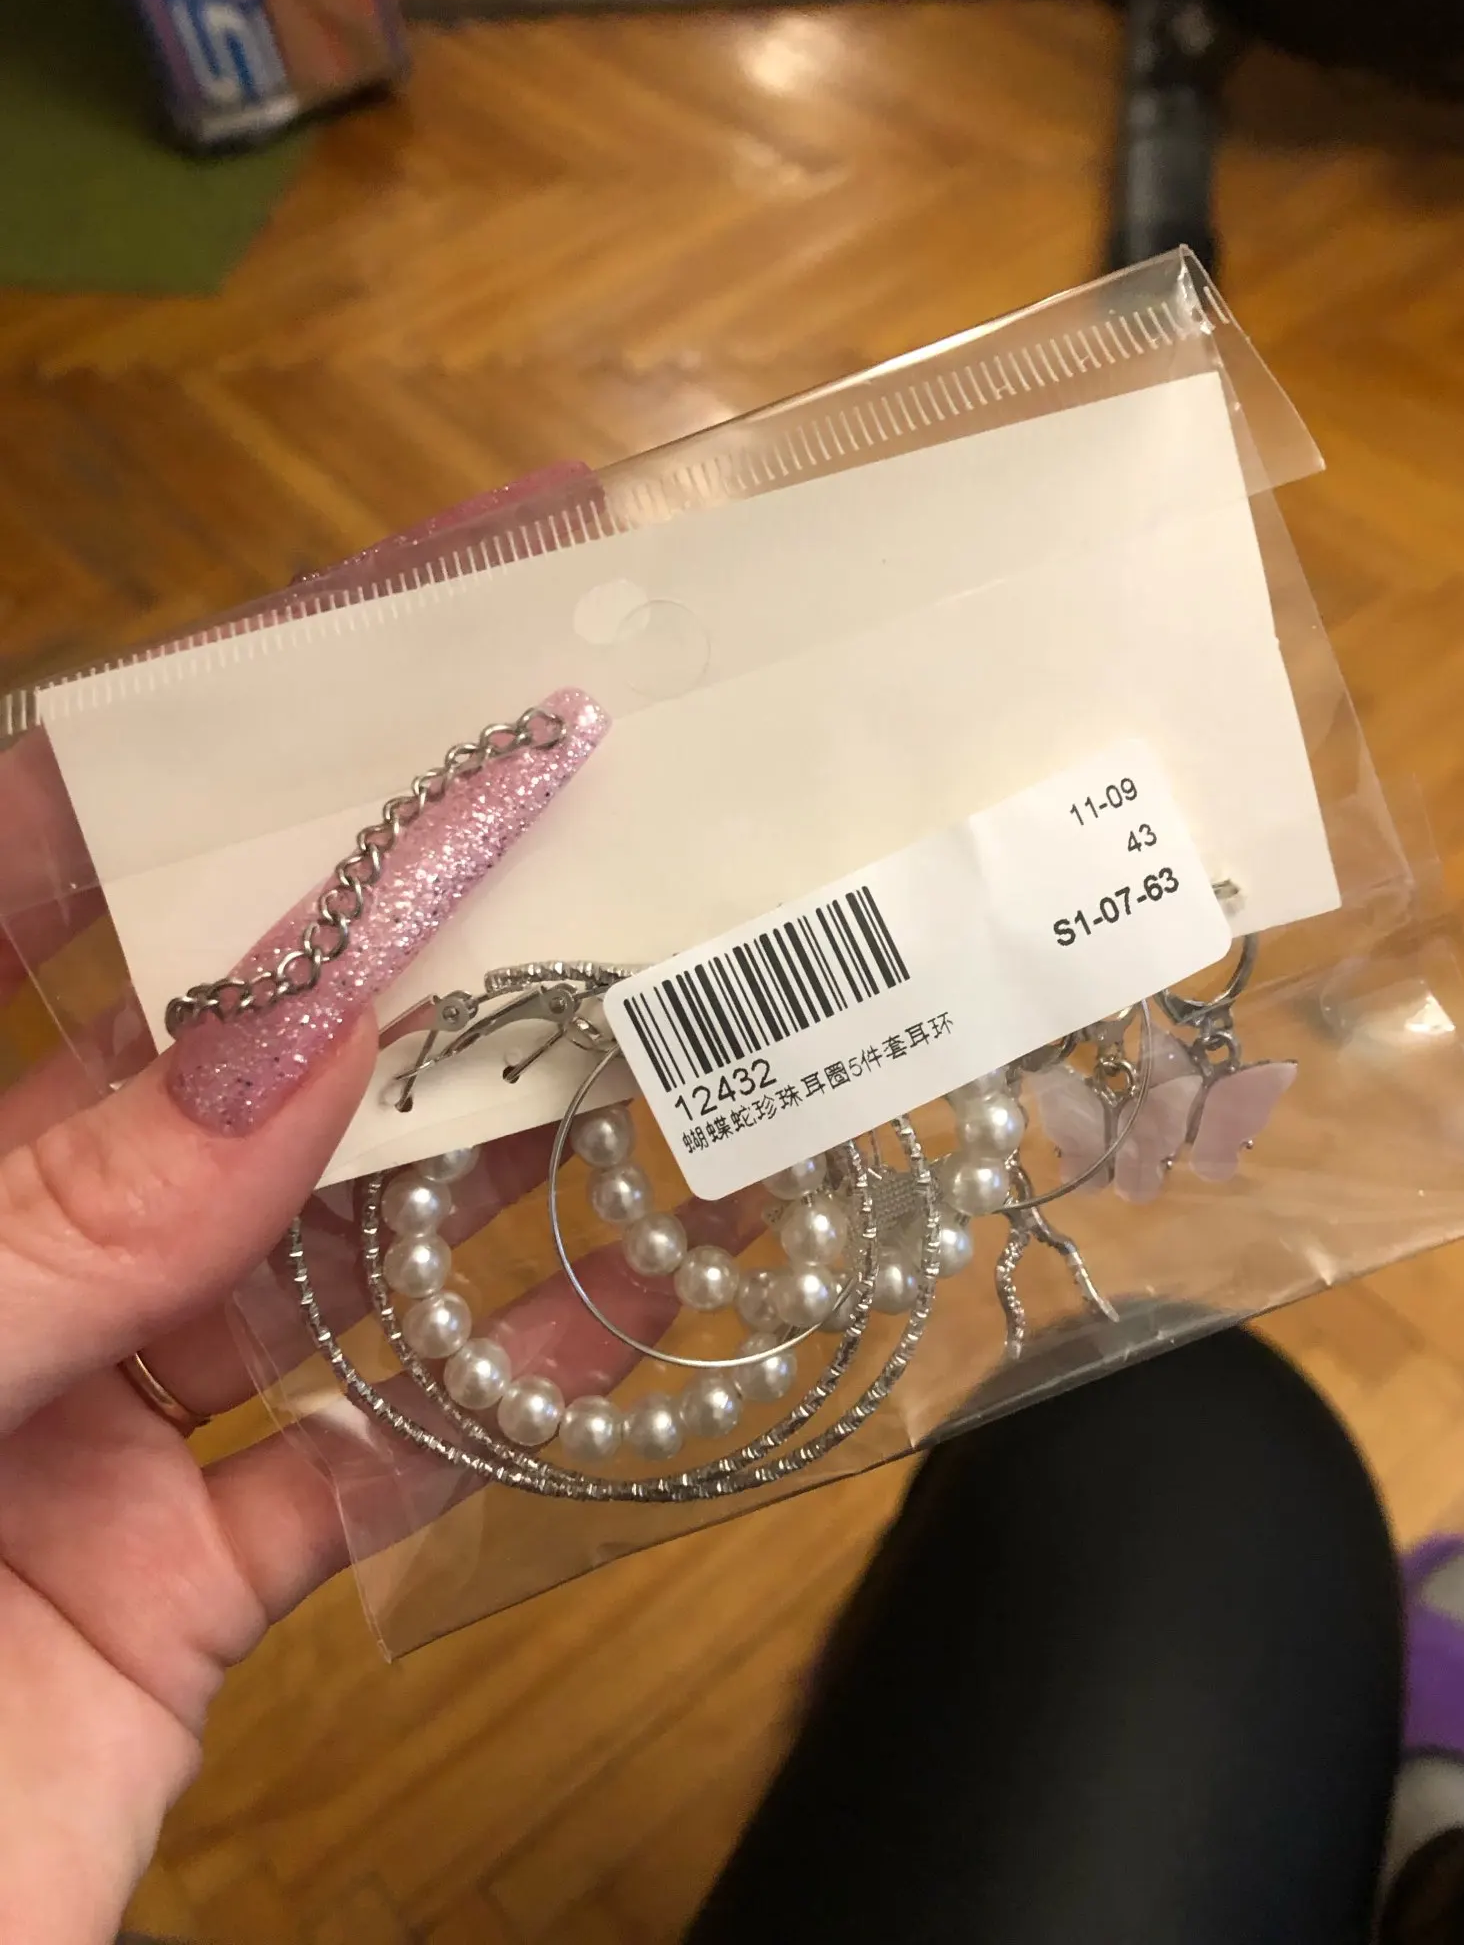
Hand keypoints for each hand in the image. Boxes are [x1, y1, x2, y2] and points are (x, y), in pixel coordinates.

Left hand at [0, 727, 749, 1944]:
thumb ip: (54, 1212)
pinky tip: (652, 1288)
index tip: (437, 602)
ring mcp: (76, 1402)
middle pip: (224, 1018)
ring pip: (333, 1224)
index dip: (227, 702)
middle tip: (617, 789)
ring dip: (508, 1139)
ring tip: (687, 1018)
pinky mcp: (172, 1572)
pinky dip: (515, 1379)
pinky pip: (376, 1446)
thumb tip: (301, 1019)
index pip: (33, 838)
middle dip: (417, 903)